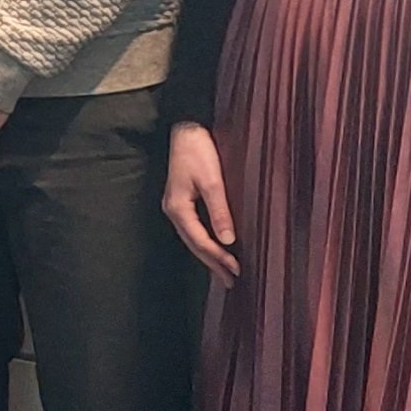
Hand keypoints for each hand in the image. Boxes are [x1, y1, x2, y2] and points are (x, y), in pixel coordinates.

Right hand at [162, 119, 239, 282]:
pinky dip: (206, 242)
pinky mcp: (181, 200)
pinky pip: (194, 229)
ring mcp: (176, 206)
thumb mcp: (212, 180)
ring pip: (192, 238)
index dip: (218, 258)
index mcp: (178, 208)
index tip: (237, 271)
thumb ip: (220, 210)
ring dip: (209, 255)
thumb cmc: (199, 151)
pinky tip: (216, 246)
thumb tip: (228, 240)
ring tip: (225, 271)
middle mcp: (173, 210)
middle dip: (212, 264)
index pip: (200, 241)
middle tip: (231, 282)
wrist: (186, 128)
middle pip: (193, 245)